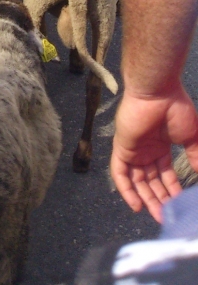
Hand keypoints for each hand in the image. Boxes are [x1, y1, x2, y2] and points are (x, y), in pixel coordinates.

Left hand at [111, 86, 197, 219]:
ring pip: (136, 180)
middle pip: (150, 180)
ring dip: (145, 198)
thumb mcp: (190, 137)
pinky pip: (119, 172)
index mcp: (160, 145)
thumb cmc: (175, 108)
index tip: (179, 205)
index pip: (164, 174)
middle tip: (167, 217)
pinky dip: (126, 190)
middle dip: (159, 199)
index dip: (171, 190)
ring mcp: (133, 148)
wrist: (157, 91)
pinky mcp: (121, 147)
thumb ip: (195, 156)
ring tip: (157, 215)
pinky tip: (137, 205)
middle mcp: (146, 149)